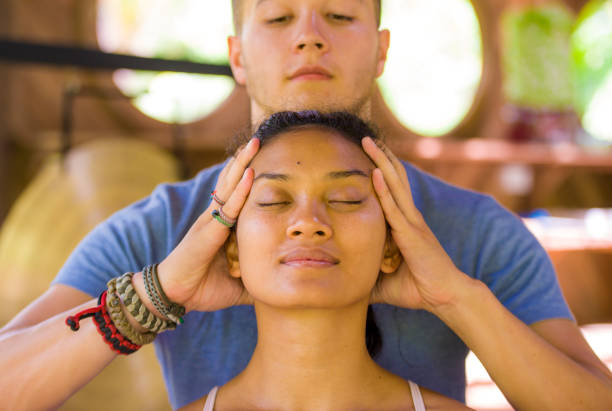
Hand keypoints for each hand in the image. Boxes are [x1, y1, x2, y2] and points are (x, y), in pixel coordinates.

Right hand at [156, 138, 259, 311]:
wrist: (176, 295)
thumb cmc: (204, 287)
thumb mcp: (238, 284)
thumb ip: (256, 278)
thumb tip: (278, 286)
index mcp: (223, 226)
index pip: (239, 196)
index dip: (249, 177)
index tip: (265, 160)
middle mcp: (216, 217)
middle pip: (233, 182)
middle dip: (246, 160)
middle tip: (260, 139)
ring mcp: (211, 221)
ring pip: (229, 186)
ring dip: (242, 163)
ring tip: (254, 143)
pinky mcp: (208, 230)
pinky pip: (227, 206)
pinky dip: (240, 190)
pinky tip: (250, 173)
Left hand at [362, 137, 473, 312]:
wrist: (446, 298)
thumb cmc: (420, 289)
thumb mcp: (386, 282)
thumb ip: (369, 278)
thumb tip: (348, 286)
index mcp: (405, 226)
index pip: (392, 192)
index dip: (381, 172)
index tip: (368, 156)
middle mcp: (409, 218)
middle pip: (394, 180)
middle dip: (381, 157)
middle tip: (366, 139)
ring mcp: (412, 223)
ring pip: (395, 185)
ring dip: (381, 162)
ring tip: (370, 143)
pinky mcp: (411, 234)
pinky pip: (394, 207)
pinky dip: (384, 189)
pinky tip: (375, 172)